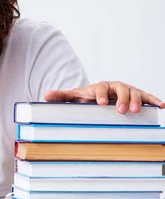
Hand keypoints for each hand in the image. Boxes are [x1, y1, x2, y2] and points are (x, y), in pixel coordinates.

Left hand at [44, 81, 164, 113]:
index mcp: (99, 87)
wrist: (100, 96)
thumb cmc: (87, 98)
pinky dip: (154, 100)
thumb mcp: (74, 97)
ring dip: (137, 101)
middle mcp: (115, 87)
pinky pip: (147, 97)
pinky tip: (162, 106)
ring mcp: (127, 91)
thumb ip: (62, 96)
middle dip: (121, 99)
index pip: (100, 88)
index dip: (100, 94)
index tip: (101, 103)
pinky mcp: (137, 96)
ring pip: (134, 93)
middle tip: (121, 110)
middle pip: (121, 89)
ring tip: (137, 111)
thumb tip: (45, 95)